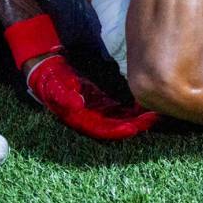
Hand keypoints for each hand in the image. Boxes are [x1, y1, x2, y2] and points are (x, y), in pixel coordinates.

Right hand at [27, 55, 158, 140]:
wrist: (47, 71)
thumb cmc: (50, 82)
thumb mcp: (54, 88)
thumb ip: (64, 96)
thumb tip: (76, 104)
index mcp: (81, 119)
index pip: (103, 130)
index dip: (119, 130)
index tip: (135, 128)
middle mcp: (91, 118)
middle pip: (117, 126)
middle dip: (135, 125)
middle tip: (153, 118)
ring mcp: (98, 110)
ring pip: (121, 118)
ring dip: (137, 118)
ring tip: (154, 112)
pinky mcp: (101, 102)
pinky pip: (120, 109)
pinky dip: (132, 108)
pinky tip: (144, 103)